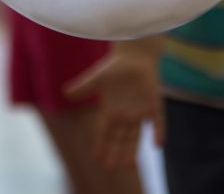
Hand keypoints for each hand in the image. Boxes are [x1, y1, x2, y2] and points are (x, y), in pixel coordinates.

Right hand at [64, 48, 164, 168]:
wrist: (135, 56)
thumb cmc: (115, 67)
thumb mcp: (97, 78)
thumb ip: (83, 86)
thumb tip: (65, 92)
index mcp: (111, 111)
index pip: (104, 132)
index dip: (101, 144)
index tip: (97, 158)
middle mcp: (125, 115)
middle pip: (119, 138)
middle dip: (115, 152)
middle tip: (111, 166)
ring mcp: (140, 111)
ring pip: (136, 135)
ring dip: (132, 149)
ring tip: (127, 164)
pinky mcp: (154, 105)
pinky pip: (158, 121)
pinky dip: (158, 131)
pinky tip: (157, 144)